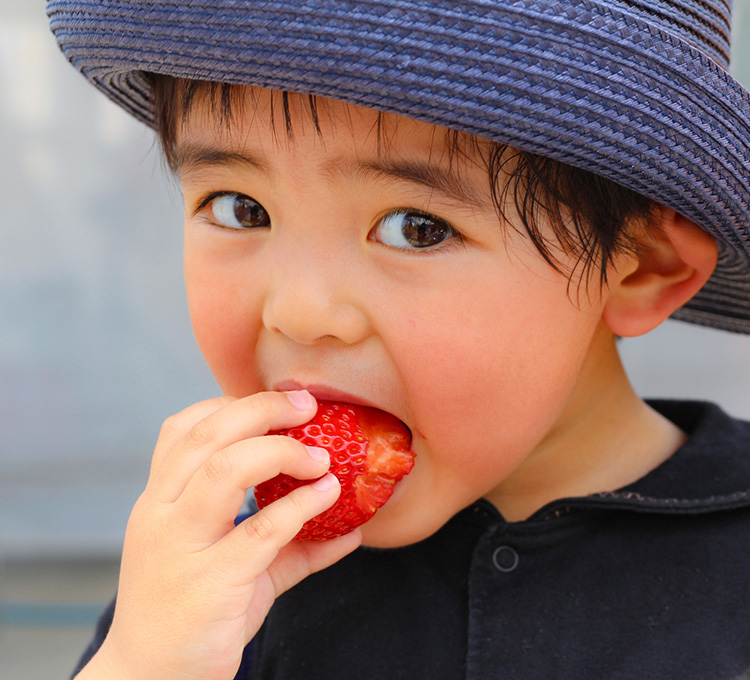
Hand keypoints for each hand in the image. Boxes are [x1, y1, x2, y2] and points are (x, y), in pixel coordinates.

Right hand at [77, 390, 361, 679]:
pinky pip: (261, 530)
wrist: (150, 679)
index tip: (277, 403)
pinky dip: (300, 505)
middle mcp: (161, 514)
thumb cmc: (193, 612)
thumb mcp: (234, 564)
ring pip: (224, 470)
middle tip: (307, 406)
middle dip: (261, 408)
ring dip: (280, 451)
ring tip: (321, 457)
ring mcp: (182, 546)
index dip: (229, 404)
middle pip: (206, 435)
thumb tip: (349, 526)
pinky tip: (328, 496)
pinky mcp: (211, 582)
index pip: (180, 429)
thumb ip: (288, 540)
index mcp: (159, 501)